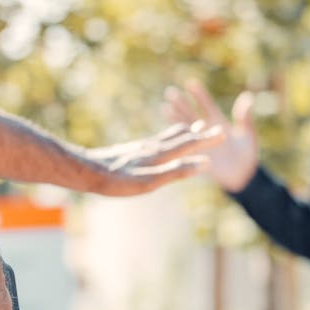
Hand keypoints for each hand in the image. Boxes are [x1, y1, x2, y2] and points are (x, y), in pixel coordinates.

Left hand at [86, 118, 222, 195]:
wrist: (86, 171)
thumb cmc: (117, 182)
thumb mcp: (150, 182)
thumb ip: (177, 171)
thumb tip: (205, 163)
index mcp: (159, 155)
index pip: (189, 145)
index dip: (206, 140)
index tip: (223, 132)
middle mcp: (151, 148)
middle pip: (179, 138)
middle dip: (197, 134)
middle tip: (212, 128)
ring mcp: (139, 149)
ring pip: (166, 137)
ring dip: (181, 133)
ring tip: (190, 127)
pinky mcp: (129, 152)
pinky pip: (153, 142)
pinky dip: (164, 138)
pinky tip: (157, 143)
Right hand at [162, 80, 257, 192]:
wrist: (243, 177)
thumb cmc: (248, 156)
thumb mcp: (248, 135)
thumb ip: (245, 117)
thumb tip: (248, 97)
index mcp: (218, 122)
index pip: (206, 105)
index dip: (199, 95)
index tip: (190, 83)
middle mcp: (206, 131)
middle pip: (191, 113)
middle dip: (181, 104)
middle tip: (170, 92)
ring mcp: (200, 143)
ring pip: (184, 128)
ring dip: (175, 119)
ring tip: (164, 108)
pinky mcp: (196, 156)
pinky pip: (183, 146)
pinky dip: (174, 140)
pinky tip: (165, 134)